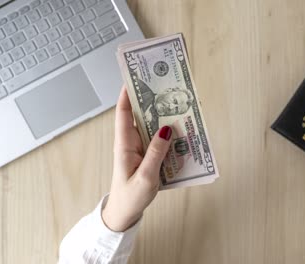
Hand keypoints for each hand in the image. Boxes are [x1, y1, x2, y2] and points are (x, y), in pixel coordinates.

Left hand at [102, 86, 172, 231]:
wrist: (125, 213)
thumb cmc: (130, 196)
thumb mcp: (145, 177)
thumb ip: (156, 153)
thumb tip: (167, 129)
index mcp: (125, 144)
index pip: (123, 113)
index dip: (127, 94)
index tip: (135, 77)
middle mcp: (131, 142)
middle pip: (140, 115)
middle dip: (150, 100)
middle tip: (165, 86)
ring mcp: (140, 149)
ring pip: (151, 126)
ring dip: (163, 116)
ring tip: (177, 104)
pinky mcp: (148, 156)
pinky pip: (159, 140)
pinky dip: (168, 134)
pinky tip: (181, 131)